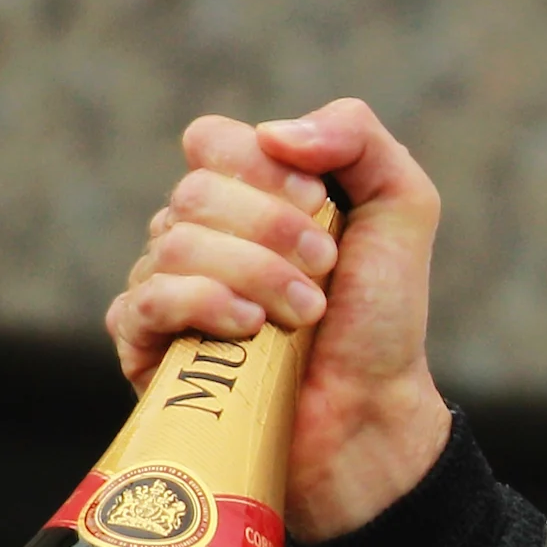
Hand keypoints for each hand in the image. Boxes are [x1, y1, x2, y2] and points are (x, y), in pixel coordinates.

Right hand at [105, 100, 452, 541]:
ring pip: (173, 244)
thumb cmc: (382, 319)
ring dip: (256, 275)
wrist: (372, 413)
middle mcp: (198, 236)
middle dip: (275, 231)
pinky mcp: (147, 346)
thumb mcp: (402, 208)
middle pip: (195, 193)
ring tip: (305, 315)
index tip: (319, 205)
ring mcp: (166, 289)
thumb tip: (276, 133)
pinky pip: (144, 301)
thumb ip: (358, 137)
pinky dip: (203, 305)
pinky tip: (250, 330)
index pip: (213, 142)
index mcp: (246, 196)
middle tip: (326, 273)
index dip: (262, 168)